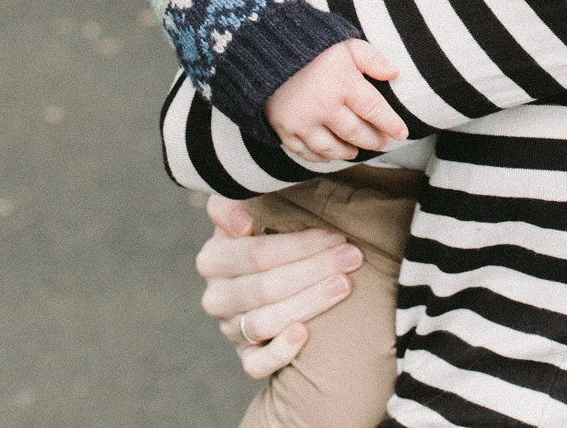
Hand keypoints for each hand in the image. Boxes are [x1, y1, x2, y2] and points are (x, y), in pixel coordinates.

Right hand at [200, 195, 363, 378]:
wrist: (266, 275)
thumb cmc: (265, 234)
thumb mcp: (249, 208)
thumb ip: (234, 202)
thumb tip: (241, 222)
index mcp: (213, 259)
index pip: (257, 254)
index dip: (300, 246)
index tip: (337, 236)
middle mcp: (216, 297)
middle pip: (266, 288)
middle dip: (314, 271)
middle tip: (353, 258)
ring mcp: (230, 329)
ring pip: (265, 323)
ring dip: (308, 304)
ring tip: (344, 286)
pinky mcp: (245, 356)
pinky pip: (256, 365)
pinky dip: (279, 352)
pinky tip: (304, 335)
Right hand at [264, 39, 407, 161]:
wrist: (262, 49)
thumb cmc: (310, 45)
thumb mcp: (345, 43)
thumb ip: (372, 58)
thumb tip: (395, 73)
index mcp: (343, 84)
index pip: (375, 111)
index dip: (391, 124)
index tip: (402, 134)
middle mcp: (325, 107)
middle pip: (356, 133)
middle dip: (373, 140)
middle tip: (382, 142)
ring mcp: (303, 122)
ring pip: (333, 148)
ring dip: (348, 152)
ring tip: (357, 150)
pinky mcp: (284, 130)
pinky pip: (307, 153)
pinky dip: (321, 157)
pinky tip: (330, 154)